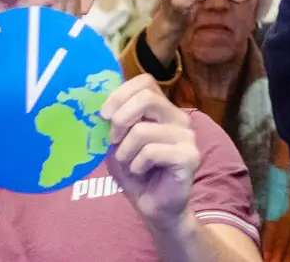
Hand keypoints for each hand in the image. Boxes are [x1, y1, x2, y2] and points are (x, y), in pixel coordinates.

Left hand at [103, 75, 199, 231]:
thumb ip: (114, 123)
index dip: (120, 94)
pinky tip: (142, 172)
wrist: (154, 207)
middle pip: (146, 98)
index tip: (104, 116)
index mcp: (163, 110)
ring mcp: (187, 136)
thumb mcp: (118, 144)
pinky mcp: (189, 155)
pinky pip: (151, 152)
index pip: (145, 82)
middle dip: (120, 120)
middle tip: (114, 141)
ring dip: (125, 152)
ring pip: (142, 130)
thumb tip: (100, 108)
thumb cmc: (136, 173)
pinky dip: (137, 165)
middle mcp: (178, 118)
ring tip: (130, 164)